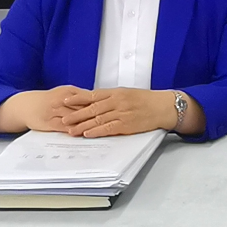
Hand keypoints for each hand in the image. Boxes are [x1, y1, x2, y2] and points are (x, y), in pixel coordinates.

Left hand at [60, 87, 179, 137]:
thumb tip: (95, 101)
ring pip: (98, 119)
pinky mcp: (127, 125)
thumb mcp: (128, 93)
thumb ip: (112, 97)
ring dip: (83, 125)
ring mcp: (122, 113)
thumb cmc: (146, 100)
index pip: (93, 95)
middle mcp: (117, 102)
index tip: (65, 100)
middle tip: (63, 118)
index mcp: (116, 92)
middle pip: (92, 108)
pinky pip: (109, 128)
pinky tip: (88, 133)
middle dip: (76, 114)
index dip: (78, 98)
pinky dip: (97, 131)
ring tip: (71, 130)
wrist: (163, 107)